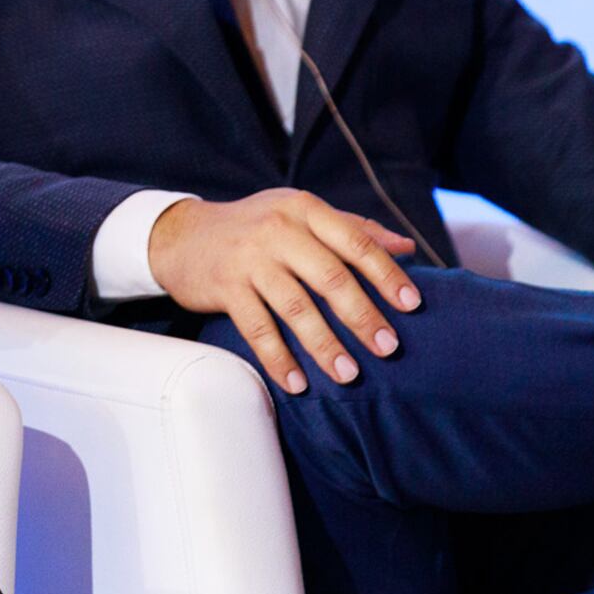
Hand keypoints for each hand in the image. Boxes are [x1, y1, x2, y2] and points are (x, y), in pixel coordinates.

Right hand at [147, 189, 421, 394]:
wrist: (180, 234)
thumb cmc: (252, 227)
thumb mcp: (299, 215)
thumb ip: (352, 228)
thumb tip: (406, 248)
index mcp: (304, 209)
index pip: (355, 242)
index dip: (386, 275)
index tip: (412, 306)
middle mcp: (278, 230)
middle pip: (330, 277)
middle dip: (362, 316)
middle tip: (388, 348)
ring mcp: (249, 259)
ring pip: (295, 307)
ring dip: (324, 345)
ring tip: (348, 374)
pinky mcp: (225, 286)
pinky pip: (257, 328)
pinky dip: (278, 358)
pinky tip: (296, 383)